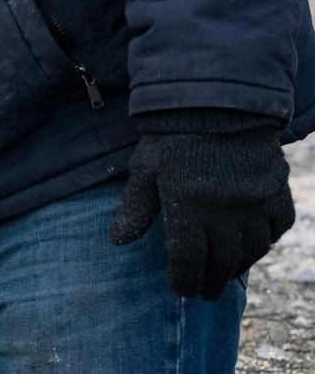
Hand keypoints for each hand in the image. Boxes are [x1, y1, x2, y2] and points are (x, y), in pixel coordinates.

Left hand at [109, 127, 293, 299]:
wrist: (216, 102)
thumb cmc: (171, 135)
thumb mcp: (145, 168)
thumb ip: (135, 207)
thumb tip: (117, 241)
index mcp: (188, 207)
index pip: (187, 260)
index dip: (183, 280)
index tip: (179, 290)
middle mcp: (225, 212)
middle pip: (221, 262)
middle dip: (210, 281)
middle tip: (203, 292)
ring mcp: (255, 203)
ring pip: (252, 250)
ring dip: (238, 267)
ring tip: (225, 275)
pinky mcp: (276, 191)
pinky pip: (277, 227)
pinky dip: (265, 241)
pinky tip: (253, 245)